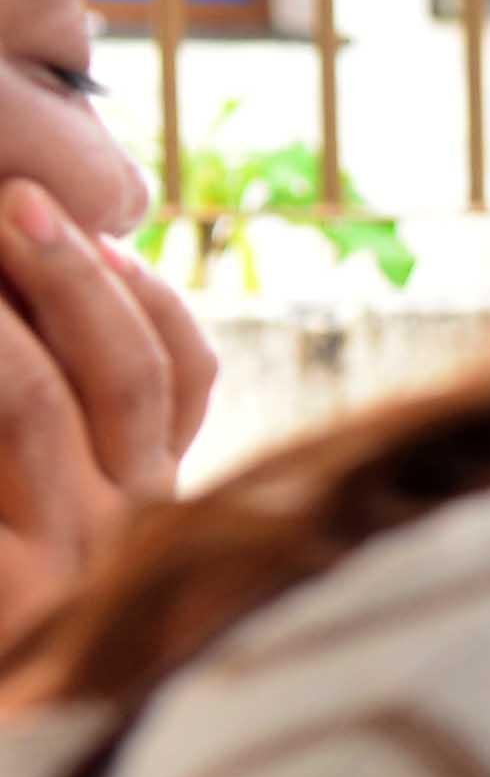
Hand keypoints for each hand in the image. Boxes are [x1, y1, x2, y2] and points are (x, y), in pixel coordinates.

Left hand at [0, 182, 213, 646]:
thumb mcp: (16, 471)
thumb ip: (45, 403)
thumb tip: (64, 264)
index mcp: (140, 504)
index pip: (184, 377)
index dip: (139, 291)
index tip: (82, 224)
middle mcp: (137, 533)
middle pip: (146, 370)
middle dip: (81, 269)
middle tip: (14, 193)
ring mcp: (91, 562)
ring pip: (90, 382)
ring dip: (33, 286)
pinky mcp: (32, 582)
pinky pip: (28, 412)